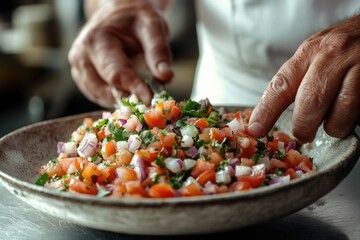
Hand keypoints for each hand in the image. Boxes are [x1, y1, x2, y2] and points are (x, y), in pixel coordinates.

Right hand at [68, 0, 172, 107]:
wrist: (118, 14)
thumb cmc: (136, 20)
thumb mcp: (152, 27)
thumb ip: (158, 52)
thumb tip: (166, 77)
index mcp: (97, 40)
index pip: (116, 73)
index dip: (134, 89)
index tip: (151, 100)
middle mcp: (81, 56)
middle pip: (105, 89)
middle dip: (129, 98)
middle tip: (150, 103)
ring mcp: (78, 68)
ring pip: (100, 97)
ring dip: (121, 101)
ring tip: (141, 96)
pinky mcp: (81, 78)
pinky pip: (97, 96)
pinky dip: (114, 99)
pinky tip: (129, 94)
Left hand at [248, 14, 359, 142]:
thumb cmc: (342, 49)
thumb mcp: (315, 55)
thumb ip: (297, 79)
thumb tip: (268, 114)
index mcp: (308, 52)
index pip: (282, 85)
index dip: (266, 110)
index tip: (256, 129)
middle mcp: (332, 54)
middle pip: (310, 101)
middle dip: (303, 125)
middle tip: (303, 134)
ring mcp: (358, 64)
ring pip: (341, 109)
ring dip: (334, 126)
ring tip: (332, 124)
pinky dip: (352, 120)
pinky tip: (350, 114)